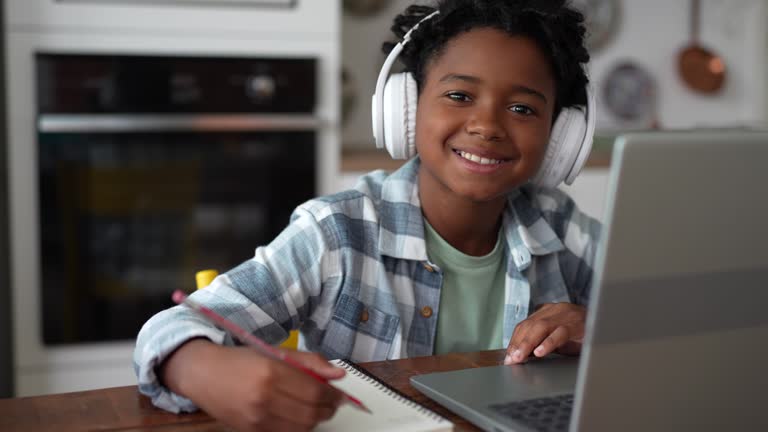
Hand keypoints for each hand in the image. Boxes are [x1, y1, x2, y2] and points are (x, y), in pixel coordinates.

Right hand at [160, 339, 345, 431]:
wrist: (203, 374)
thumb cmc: (239, 360)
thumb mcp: (275, 352)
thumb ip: (309, 362)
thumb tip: (338, 374)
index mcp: (272, 371)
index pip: (316, 390)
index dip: (335, 394)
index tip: (341, 393)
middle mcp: (264, 397)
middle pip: (312, 412)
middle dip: (329, 408)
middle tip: (333, 402)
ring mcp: (257, 417)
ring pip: (302, 427)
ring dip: (316, 419)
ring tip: (316, 407)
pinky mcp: (251, 431)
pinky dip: (298, 427)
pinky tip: (298, 415)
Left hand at [504, 303, 585, 364]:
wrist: (607, 324)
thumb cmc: (582, 333)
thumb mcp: (559, 337)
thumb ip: (542, 341)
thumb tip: (523, 355)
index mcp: (549, 311)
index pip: (525, 324)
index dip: (515, 340)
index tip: (508, 356)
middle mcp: (555, 310)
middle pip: (530, 325)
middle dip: (518, 343)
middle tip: (511, 360)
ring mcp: (567, 315)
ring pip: (541, 327)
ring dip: (528, 343)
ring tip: (520, 357)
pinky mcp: (578, 324)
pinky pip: (560, 332)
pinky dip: (549, 343)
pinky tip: (540, 352)